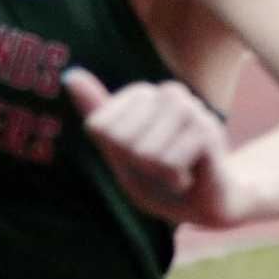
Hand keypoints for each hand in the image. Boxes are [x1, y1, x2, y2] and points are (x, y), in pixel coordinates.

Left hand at [64, 69, 243, 227]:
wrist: (207, 203)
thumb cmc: (157, 177)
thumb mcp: (117, 149)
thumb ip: (96, 112)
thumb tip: (70, 75)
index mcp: (141, 94)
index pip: (99, 127)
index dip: (115, 154)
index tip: (137, 159)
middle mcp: (167, 92)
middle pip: (121, 140)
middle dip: (135, 165)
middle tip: (160, 168)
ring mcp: (191, 108)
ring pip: (144, 153)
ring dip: (157, 175)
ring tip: (175, 171)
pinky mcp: (209, 131)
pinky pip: (167, 165)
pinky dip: (174, 181)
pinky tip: (191, 176)